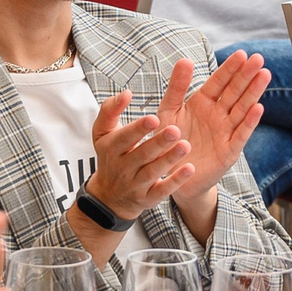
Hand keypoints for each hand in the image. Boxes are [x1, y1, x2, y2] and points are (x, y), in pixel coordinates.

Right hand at [80, 89, 192, 222]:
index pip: (124, 138)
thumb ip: (110, 109)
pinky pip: (162, 190)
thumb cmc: (110, 156)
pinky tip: (189, 169)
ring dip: (169, 160)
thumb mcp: (102, 132)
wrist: (109, 196)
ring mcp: (135, 184)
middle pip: (141, 155)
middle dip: (158, 143)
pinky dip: (175, 181)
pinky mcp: (148, 198)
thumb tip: (126, 92)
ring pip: (152, 172)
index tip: (154, 118)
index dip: (138, 129)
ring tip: (185, 146)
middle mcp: (122, 167)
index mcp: (112, 148)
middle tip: (175, 130)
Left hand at [158, 53, 268, 203]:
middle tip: (259, 59)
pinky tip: (258, 108)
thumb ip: (176, 87)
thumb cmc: (169, 141)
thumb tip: (185, 59)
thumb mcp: (168, 111)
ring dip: (253, 93)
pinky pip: (240, 134)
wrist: (169, 175)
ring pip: (242, 109)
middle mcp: (217, 115)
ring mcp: (225, 132)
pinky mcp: (229, 151)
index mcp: (202, 103)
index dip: (230, 68)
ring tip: (264, 75)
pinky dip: (249, 122)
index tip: (242, 54)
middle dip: (246, 75)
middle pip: (235, 92)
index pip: (219, 82)